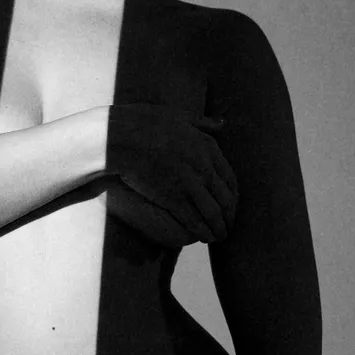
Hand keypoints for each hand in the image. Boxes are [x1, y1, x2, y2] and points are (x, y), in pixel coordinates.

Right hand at [106, 103, 237, 242]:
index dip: (234, 197)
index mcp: (208, 147)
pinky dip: (204, 232)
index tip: (231, 206)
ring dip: (220, 228)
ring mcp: (190, 184)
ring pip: (214, 213)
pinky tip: (205, 238)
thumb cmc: (144, 122)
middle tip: (228, 226)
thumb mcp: (180, 116)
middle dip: (230, 217)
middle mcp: (204, 167)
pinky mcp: (173, 198)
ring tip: (220, 237)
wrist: (120, 138)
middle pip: (226, 199)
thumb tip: (222, 123)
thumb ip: (203, 122)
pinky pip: (195, 220)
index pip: (230, 178)